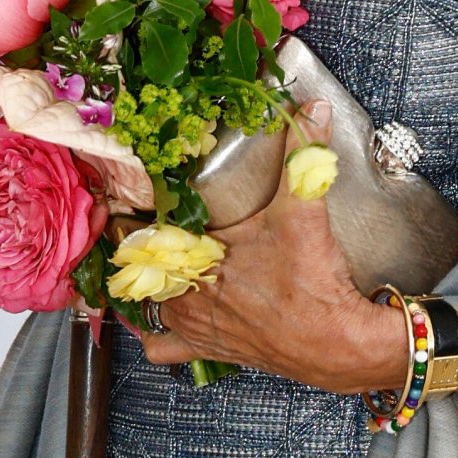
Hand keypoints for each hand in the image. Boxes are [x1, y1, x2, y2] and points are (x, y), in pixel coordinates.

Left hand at [125, 99, 405, 394]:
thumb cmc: (313, 281)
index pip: (144, 231)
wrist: (336, 342)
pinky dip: (157, 333)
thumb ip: (304, 154)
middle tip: (132, 222)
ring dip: (146, 282)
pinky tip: (165, 315)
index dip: (129, 212)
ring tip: (151, 261)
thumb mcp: (305, 210)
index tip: (122, 197)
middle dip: (137, 244)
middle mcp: (187, 295)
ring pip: (146, 302)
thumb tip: (312, 107)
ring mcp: (194, 326)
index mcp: (197, 258)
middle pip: (140, 265)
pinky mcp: (209, 349)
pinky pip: (163, 347)